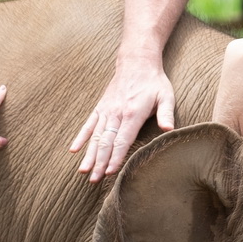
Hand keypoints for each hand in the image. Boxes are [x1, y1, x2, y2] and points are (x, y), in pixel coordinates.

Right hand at [69, 57, 175, 181]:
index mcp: (132, 113)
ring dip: (89, 155)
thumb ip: (166, 113)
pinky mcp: (100, 108)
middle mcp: (116, 113)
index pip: (122, 140)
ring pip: (95, 136)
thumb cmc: (154, 82)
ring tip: (83, 172)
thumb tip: (169, 129)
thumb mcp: (166, 95)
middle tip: (94, 180)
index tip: (110, 172)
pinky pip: (88, 125)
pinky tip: (73, 151)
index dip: (116, 157)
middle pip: (106, 142)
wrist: (136, 61)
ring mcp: (106, 111)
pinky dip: (80, 138)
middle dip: (100, 162)